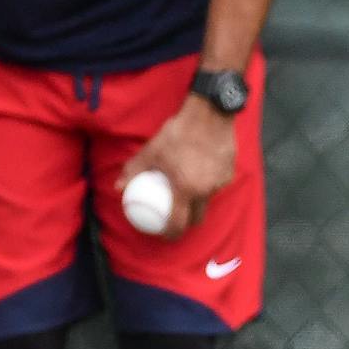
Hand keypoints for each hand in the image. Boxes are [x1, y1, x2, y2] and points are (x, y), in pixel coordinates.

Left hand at [116, 95, 235, 237]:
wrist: (209, 114)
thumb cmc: (178, 132)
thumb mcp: (151, 150)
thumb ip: (134, 170)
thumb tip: (119, 187)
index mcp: (185, 189)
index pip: (179, 223)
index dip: (171, 234)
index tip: (165, 234)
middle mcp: (205, 190)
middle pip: (197, 218)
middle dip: (186, 222)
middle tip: (176, 217)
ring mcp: (219, 182)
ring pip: (207, 200)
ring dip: (197, 200)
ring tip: (187, 189)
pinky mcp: (229, 173)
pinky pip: (216, 185)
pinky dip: (208, 183)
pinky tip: (200, 171)